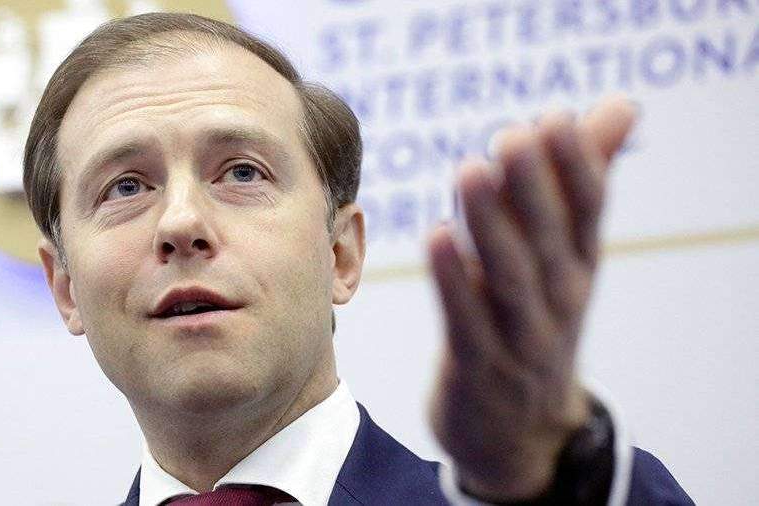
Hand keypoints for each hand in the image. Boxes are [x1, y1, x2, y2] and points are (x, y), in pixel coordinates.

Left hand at [427, 96, 636, 500]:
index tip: (555, 118)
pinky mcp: (477, 366)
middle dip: (533, 188)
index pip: (587, 212)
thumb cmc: (537, 315)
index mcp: (579, 264)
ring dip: (492, 226)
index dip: (576, 167)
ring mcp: (521, 337)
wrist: (520, 430)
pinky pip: (466, 321)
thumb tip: (619, 106)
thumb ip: (583, 177)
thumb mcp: (566, 252)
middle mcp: (559, 299)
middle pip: (548, 239)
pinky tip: (437, 236)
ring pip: (510, 278)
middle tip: (514, 135)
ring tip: (472, 171)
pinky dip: (455, 282)